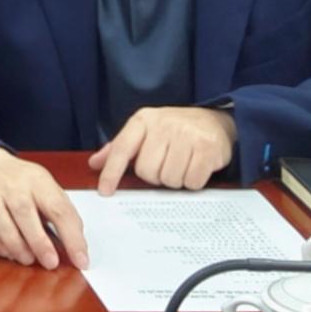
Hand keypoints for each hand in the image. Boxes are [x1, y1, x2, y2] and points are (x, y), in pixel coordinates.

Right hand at [0, 146, 87, 270]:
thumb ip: (63, 214)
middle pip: (25, 212)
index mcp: (38, 181)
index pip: (58, 208)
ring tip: (28, 259)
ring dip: (15, 245)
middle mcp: (11, 185)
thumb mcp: (48, 188)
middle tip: (50, 263)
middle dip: (39, 242)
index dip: (72, 236)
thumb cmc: (22, 184)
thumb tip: (77, 248)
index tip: (81, 260)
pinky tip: (6, 252)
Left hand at [92, 106, 239, 193]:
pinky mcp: (208, 148)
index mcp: (144, 120)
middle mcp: (164, 124)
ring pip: (169, 180)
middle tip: (166, 165)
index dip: (111, 172)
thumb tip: (94, 162)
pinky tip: (196, 167)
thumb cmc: (176, 130)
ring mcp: (187, 135)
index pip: (121, 149)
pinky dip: (193, 182)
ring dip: (175, 180)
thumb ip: (121, 148)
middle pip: (147, 172)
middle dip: (156, 176)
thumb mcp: (146, 131)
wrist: (215, 121)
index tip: (105, 191)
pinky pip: (191, 181)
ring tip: (182, 164)